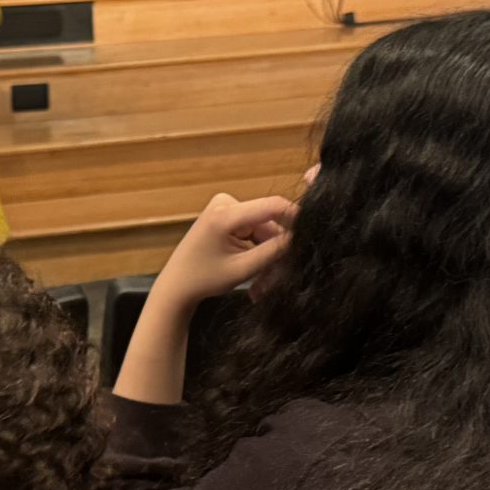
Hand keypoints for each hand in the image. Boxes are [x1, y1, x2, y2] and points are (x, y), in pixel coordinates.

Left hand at [154, 191, 296, 310]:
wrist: (176, 285)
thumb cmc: (203, 279)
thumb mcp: (243, 269)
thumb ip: (273, 252)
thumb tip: (301, 237)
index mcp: (225, 214)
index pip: (272, 206)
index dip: (296, 218)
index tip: (313, 234)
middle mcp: (225, 203)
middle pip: (269, 223)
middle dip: (276, 250)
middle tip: (278, 280)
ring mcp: (225, 208)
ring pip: (264, 230)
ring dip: (268, 255)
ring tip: (263, 286)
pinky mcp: (227, 216)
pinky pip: (254, 232)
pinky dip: (257, 252)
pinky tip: (255, 274)